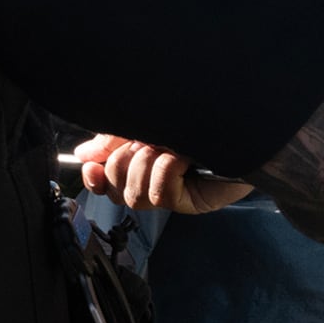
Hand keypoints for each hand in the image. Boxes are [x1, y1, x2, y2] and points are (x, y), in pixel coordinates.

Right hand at [73, 134, 253, 215]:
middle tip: (145, 145)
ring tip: (167, 148)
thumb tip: (83, 154)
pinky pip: (161, 194)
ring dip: (147, 164)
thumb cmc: (197, 118)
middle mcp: (155, 183)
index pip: (106, 185)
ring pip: (135, 195)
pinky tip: (183, 159)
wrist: (240, 121)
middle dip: (124, 162)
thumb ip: (114, 139)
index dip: (95, 180)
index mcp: (142, 164)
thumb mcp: (145, 126)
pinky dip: (167, 169)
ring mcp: (175, 196)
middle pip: (117, 191)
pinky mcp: (192, 203)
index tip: (91, 166)